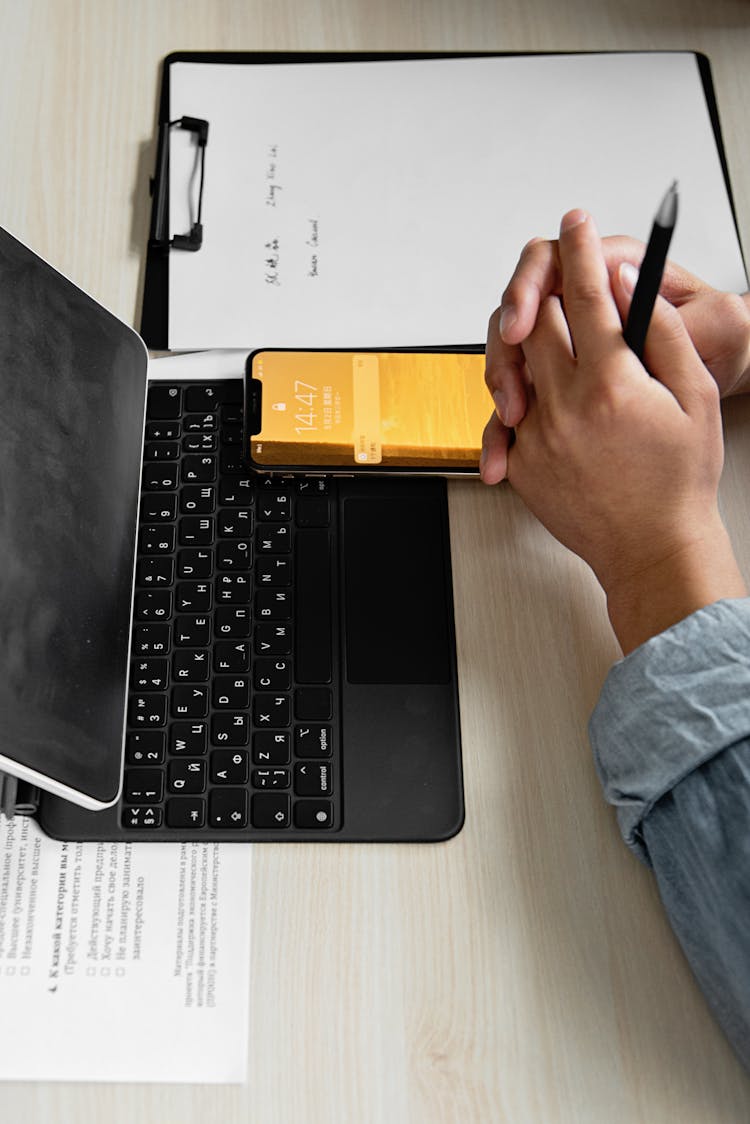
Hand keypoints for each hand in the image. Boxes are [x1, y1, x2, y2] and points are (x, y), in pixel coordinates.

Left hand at [486, 210, 746, 652]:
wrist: (650, 548)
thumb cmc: (678, 482)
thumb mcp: (695, 397)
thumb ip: (662, 332)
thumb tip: (627, 283)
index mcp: (609, 382)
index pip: (584, 292)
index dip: (581, 247)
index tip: (577, 222)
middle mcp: (562, 405)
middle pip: (534, 318)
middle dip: (549, 292)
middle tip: (568, 291)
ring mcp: (535, 435)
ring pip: (514, 361)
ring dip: (531, 342)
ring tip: (562, 351)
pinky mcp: (520, 462)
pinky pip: (506, 410)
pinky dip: (524, 395)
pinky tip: (551, 401)